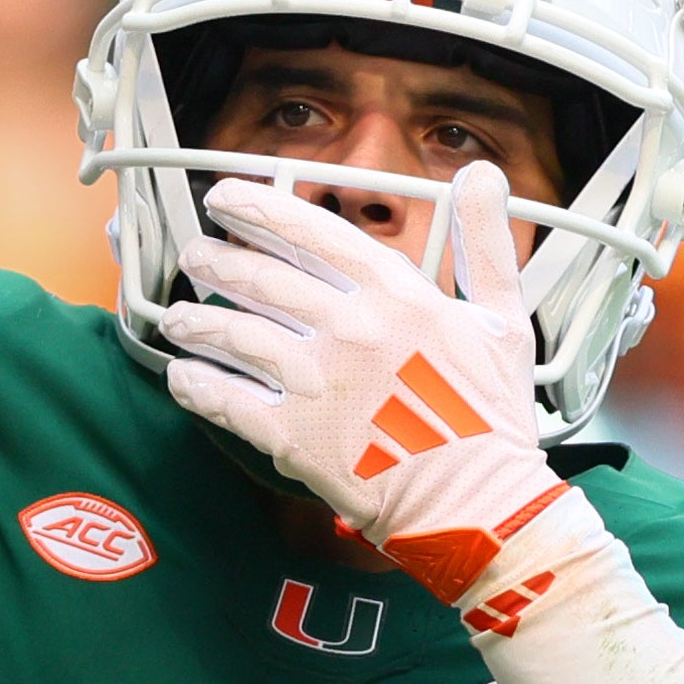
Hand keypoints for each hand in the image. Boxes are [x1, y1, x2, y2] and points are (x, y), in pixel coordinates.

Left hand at [159, 167, 584, 621]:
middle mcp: (349, 329)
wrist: (479, 506)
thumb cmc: (491, 421)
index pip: (310, 232)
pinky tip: (181, 376)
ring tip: (179, 316)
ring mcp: (316, 383)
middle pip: (260, 278)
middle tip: (196, 255)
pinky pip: (226, 401)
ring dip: (197, 320)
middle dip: (216, 260)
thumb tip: (482, 177)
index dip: (257, 208)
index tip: (224, 197)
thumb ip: (484, 244)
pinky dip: (197, 385)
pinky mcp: (293, 436)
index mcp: (396, 295)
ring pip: (234, 334)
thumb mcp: (504, 320)